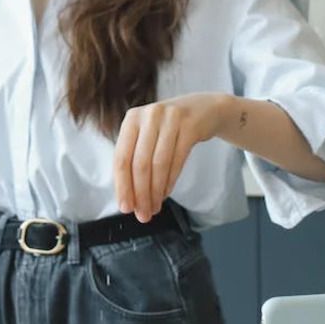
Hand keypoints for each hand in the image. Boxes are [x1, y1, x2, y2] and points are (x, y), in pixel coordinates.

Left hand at [113, 93, 229, 222]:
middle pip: (140, 163)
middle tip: (143, 214)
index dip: (122, 185)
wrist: (203, 109)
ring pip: (159, 164)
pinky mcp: (190, 126)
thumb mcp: (147, 135)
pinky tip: (166, 193)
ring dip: (156, 191)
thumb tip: (129, 197)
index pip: (121, 158)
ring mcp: (170, 119)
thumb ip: (135, 158)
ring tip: (154, 208)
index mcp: (131, 119)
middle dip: (140, 193)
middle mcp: (149, 116)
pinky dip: (170, 181)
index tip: (125, 207)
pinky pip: (177, 160)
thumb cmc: (169, 128)